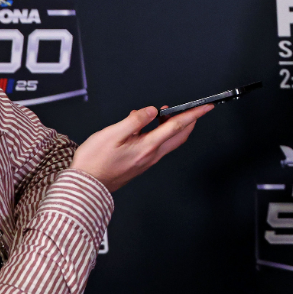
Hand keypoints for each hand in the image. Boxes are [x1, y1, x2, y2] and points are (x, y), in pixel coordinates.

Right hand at [72, 104, 212, 192]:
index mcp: (148, 146)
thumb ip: (135, 120)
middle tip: (193, 108)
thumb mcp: (112, 134)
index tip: (206, 107)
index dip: (193, 114)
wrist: (86, 187)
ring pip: (169, 141)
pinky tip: (146, 127)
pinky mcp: (141, 164)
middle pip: (178, 135)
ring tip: (165, 113)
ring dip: (173, 126)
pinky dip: (160, 133)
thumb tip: (152, 111)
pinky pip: (158, 145)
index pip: (177, 126)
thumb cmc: (95, 162)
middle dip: (189, 120)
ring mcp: (147, 161)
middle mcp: (151, 155)